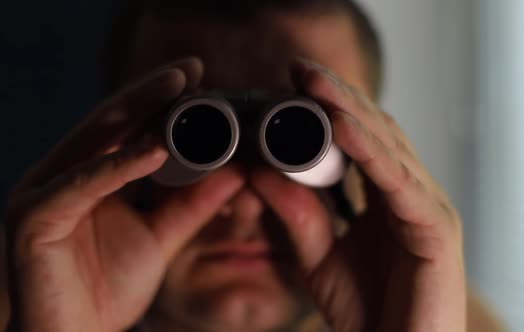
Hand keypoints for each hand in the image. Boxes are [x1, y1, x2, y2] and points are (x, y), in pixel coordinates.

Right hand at [4, 58, 244, 331]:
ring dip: (137, 110)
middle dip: (153, 91)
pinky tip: (154, 148)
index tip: (200, 80)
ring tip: (178, 86)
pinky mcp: (34, 219)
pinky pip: (81, 184)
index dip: (161, 101)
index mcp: (90, 177)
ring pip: (95, 141)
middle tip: (191, 68)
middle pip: (113, 122)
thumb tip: (234, 170)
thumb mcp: (161, 238)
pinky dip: (117, 165)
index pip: (128, 128)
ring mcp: (45, 193)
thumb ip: (192, 205)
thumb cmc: (106, 290)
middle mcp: (64, 176)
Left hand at [250, 59, 465, 331]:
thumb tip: (260, 169)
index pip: (361, 139)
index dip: (331, 107)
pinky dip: (370, 152)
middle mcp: (411, 194)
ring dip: (350, 112)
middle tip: (299, 69)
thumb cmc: (365, 310)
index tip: (292, 83)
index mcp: (388, 196)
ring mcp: (427, 208)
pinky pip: (399, 183)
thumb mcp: (317, 254)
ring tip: (314, 85)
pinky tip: (341, 127)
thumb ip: (295, 212)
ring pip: (389, 148)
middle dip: (337, 97)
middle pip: (376, 132)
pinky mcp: (435, 229)